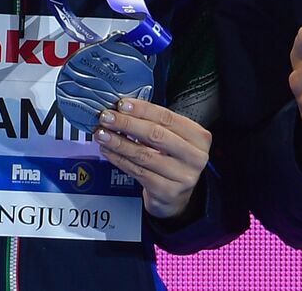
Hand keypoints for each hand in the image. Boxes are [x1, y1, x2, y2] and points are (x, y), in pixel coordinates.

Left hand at [94, 99, 210, 219]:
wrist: (177, 196)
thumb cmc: (173, 160)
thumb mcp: (174, 139)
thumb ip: (156, 124)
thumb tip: (124, 109)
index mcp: (199, 137)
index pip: (167, 118)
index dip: (143, 110)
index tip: (122, 104)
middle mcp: (195, 157)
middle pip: (156, 135)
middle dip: (127, 124)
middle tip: (107, 118)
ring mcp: (182, 176)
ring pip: (143, 155)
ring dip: (119, 142)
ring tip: (102, 134)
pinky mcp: (166, 191)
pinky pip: (137, 171)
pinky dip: (119, 159)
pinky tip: (108, 151)